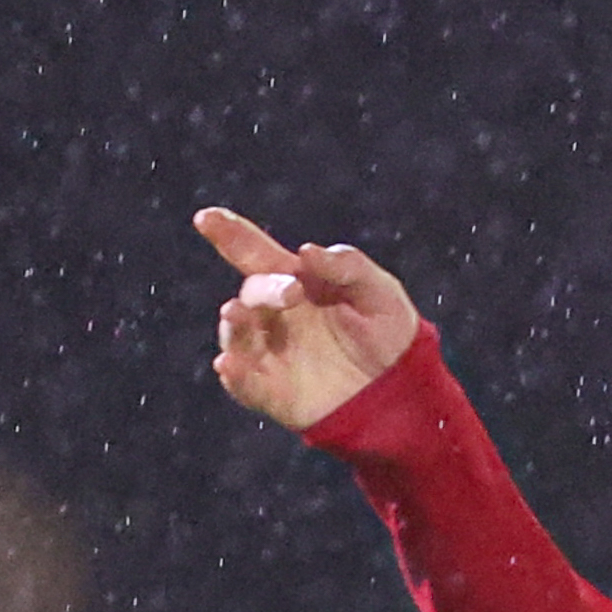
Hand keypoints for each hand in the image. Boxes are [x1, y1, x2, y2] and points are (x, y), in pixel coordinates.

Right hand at [195, 208, 422, 432]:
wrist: (404, 388)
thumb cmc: (388, 331)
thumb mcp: (378, 291)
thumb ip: (347, 266)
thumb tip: (306, 252)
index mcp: (296, 282)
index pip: (255, 253)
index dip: (230, 234)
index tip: (206, 217)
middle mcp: (275, 316)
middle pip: (252, 294)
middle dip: (265, 289)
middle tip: (293, 293)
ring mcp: (271, 354)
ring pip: (237, 335)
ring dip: (233, 324)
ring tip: (234, 313)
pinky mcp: (274, 393)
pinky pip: (245, 385)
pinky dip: (235, 376)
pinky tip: (227, 365)